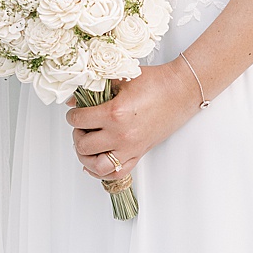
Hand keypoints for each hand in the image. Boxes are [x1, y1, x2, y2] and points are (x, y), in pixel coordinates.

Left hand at [66, 59, 202, 179]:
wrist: (180, 91)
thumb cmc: (155, 83)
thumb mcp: (121, 78)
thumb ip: (95, 88)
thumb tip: (74, 100)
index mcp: (115, 114)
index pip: (79, 120)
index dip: (72, 115)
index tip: (75, 112)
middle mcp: (122, 135)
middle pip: (84, 145)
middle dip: (77, 134)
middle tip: (81, 126)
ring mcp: (131, 148)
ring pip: (96, 166)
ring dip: (86, 157)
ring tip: (87, 145)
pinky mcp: (140, 154)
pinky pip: (116, 173)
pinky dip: (102, 171)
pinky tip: (96, 161)